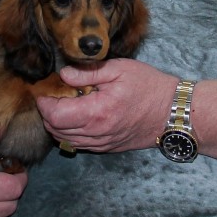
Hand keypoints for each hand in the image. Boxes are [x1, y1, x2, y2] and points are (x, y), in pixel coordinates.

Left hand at [37, 59, 177, 153]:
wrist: (172, 111)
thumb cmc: (149, 86)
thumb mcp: (119, 69)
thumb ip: (87, 72)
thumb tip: (63, 74)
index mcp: (97, 112)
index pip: (56, 116)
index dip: (44, 104)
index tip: (45, 91)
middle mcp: (97, 133)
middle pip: (56, 130)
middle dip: (47, 114)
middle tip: (52, 96)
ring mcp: (102, 143)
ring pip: (65, 140)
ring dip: (57, 125)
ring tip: (63, 106)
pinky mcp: (108, 147)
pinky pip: (80, 145)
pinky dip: (70, 133)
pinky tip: (77, 117)